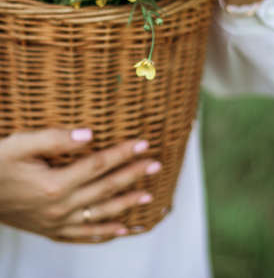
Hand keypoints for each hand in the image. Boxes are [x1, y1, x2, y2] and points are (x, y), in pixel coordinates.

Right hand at [0, 129, 159, 241]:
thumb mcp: (20, 145)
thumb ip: (55, 139)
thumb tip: (89, 134)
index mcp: (54, 184)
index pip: (98, 165)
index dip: (122, 153)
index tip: (142, 143)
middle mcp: (60, 206)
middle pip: (105, 188)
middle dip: (133, 175)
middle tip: (155, 165)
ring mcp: (57, 222)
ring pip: (100, 214)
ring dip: (127, 204)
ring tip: (148, 195)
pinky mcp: (51, 231)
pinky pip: (84, 236)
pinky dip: (104, 233)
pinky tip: (121, 230)